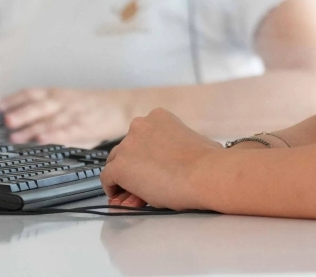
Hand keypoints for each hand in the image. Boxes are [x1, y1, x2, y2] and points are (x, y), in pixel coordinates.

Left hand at [0, 87, 130, 147]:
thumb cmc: (94, 106)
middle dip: (20, 113)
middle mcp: (64, 102)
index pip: (32, 94)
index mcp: (59, 93)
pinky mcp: (83, 127)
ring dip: (30, 128)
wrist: (121, 106)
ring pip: (48, 120)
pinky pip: (65, 132)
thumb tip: (26, 124)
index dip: (14, 99)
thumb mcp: (71, 101)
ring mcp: (73, 114)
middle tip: (5, 121)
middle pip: (38, 106)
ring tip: (15, 136)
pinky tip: (41, 141)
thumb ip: (51, 111)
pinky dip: (52, 136)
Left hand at [100, 108, 223, 210]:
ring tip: (133, 195)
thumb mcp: (195, 141)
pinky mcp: (121, 167)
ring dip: (123, 178)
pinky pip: (107, 178)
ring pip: (115, 163)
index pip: (142, 137)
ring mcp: (128, 146)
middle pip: (126, 149)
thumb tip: (184, 156)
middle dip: (133, 167)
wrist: (205, 175)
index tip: (150, 169)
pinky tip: (120, 197)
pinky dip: (112, 188)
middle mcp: (139, 126)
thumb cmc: (208, 161)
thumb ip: (181, 144)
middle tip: (142, 185)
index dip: (145, 156)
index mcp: (158, 117)